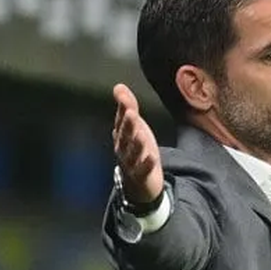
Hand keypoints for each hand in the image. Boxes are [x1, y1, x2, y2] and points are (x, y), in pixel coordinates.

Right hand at [112, 83, 164, 204]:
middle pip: (125, 136)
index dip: (123, 109)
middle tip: (132, 113)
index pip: (121, 120)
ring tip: (140, 134)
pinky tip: (152, 157)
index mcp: (122, 135)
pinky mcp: (141, 176)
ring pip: (132, 153)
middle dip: (128, 125)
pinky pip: (143, 170)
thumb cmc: (135, 150)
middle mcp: (123, 149)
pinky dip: (147, 164)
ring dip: (136, 144)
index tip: (124, 97)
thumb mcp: (135, 127)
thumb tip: (118, 86)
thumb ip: (128, 107)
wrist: (138, 183)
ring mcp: (131, 163)